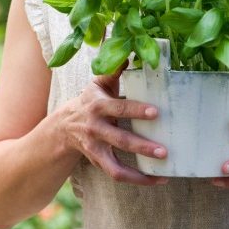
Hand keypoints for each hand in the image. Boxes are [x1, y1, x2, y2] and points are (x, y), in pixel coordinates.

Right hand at [60, 61, 168, 185]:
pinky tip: (158, 179)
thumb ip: (115, 69)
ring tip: (164, 169)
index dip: (136, 110)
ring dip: (140, 169)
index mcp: (97, 106)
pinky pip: (117, 175)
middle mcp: (95, 128)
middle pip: (119, 139)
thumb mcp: (99, 83)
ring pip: (116, 163)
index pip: (118, 108)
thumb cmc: (91, 100)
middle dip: (142, 145)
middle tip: (164, 150)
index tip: (156, 112)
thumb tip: (129, 49)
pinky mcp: (99, 162)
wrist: (63, 126)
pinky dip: (138, 179)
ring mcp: (96, 148)